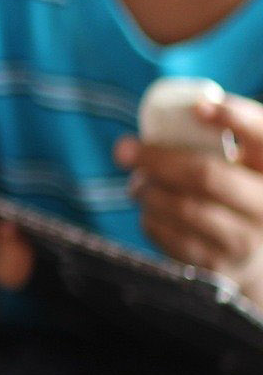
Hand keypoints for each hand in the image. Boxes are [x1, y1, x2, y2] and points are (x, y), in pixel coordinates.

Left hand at [120, 93, 262, 301]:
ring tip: (138, 182)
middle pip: (205, 176)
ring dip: (148, 189)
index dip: (235, 119)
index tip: (199, 108)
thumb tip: (194, 107)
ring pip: (182, 207)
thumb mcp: (249, 164)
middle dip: (157, 159)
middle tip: (124, 149)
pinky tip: (151, 209)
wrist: (256, 257)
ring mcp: (245, 242)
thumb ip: (231, 137)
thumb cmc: (243, 193)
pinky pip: (169, 235)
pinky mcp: (216, 267)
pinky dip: (150, 217)